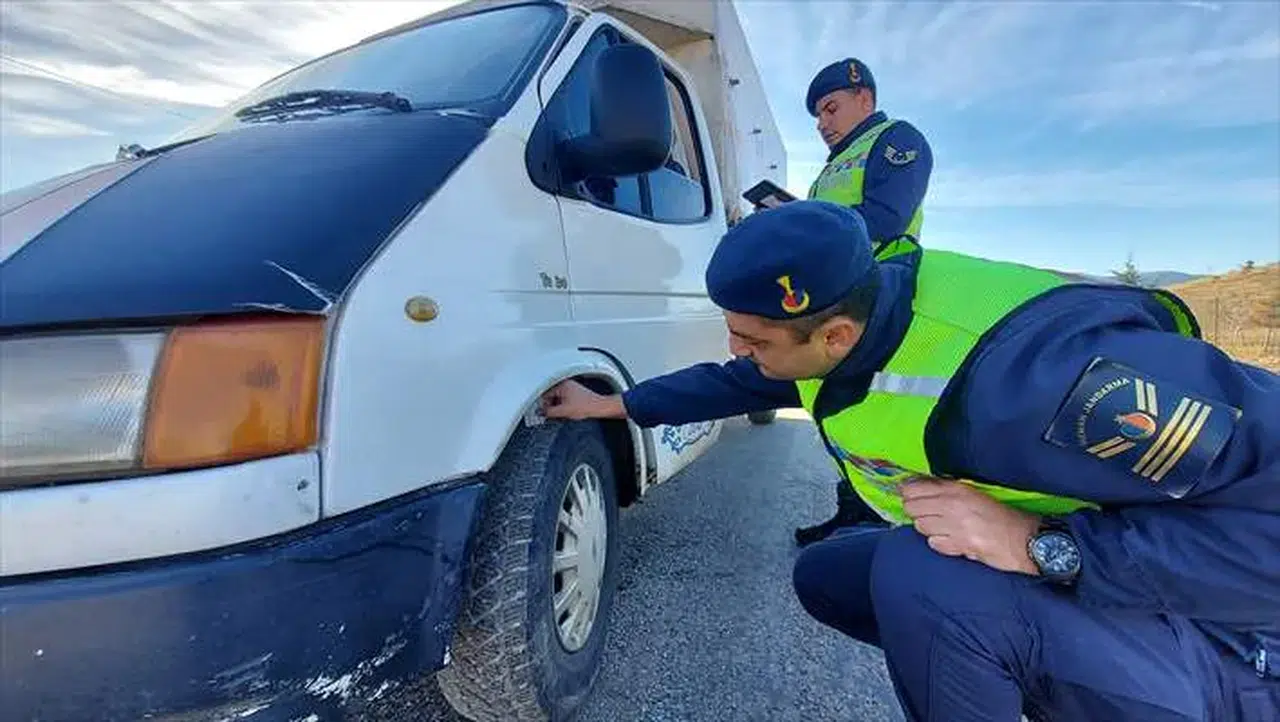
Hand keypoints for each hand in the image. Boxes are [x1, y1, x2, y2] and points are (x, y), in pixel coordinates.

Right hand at [539, 380, 625, 419]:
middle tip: (550, 416)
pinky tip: (566, 413)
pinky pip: (563, 400)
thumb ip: (549, 412)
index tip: (541, 414)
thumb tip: (541, 413)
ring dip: (556, 407)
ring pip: (557, 399)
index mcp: (562, 385)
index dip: (542, 405)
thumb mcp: (563, 411)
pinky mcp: (575, 394)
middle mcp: (566, 384)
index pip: (545, 394)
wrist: (600, 407)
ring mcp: (570, 388)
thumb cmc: (586, 406)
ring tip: (561, 415)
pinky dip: (562, 407)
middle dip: (550, 406)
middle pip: (551, 396)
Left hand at [900, 478, 1040, 574]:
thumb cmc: (1001, 516)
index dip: (908, 493)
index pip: (915, 488)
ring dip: (927, 528)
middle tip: (924, 514)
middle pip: (912, 507)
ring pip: (920, 526)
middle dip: (914, 511)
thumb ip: (947, 491)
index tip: (909, 495)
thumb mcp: (974, 494)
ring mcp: (956, 525)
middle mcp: (953, 504)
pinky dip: (938, 543)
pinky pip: (934, 543)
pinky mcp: (960, 545)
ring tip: (941, 528)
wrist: (1024, 539)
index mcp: (957, 489)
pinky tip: (950, 541)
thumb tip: (918, 489)